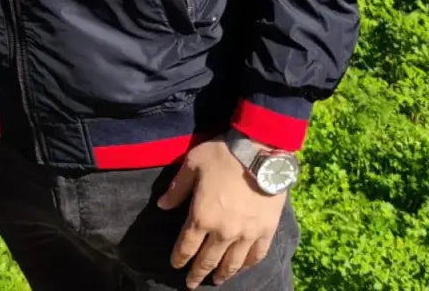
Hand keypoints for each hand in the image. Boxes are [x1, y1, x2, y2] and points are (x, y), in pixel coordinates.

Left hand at [157, 138, 285, 288]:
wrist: (260, 150)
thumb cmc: (222, 154)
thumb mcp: (192, 164)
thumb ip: (177, 188)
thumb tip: (162, 206)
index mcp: (201, 216)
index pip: (186, 246)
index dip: (179, 258)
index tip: (175, 265)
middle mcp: (223, 231)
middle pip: (207, 260)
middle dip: (197, 273)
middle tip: (191, 284)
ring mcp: (246, 233)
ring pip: (232, 263)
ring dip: (222, 274)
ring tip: (216, 280)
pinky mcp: (266, 230)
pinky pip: (256, 255)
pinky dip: (247, 265)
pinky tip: (242, 267)